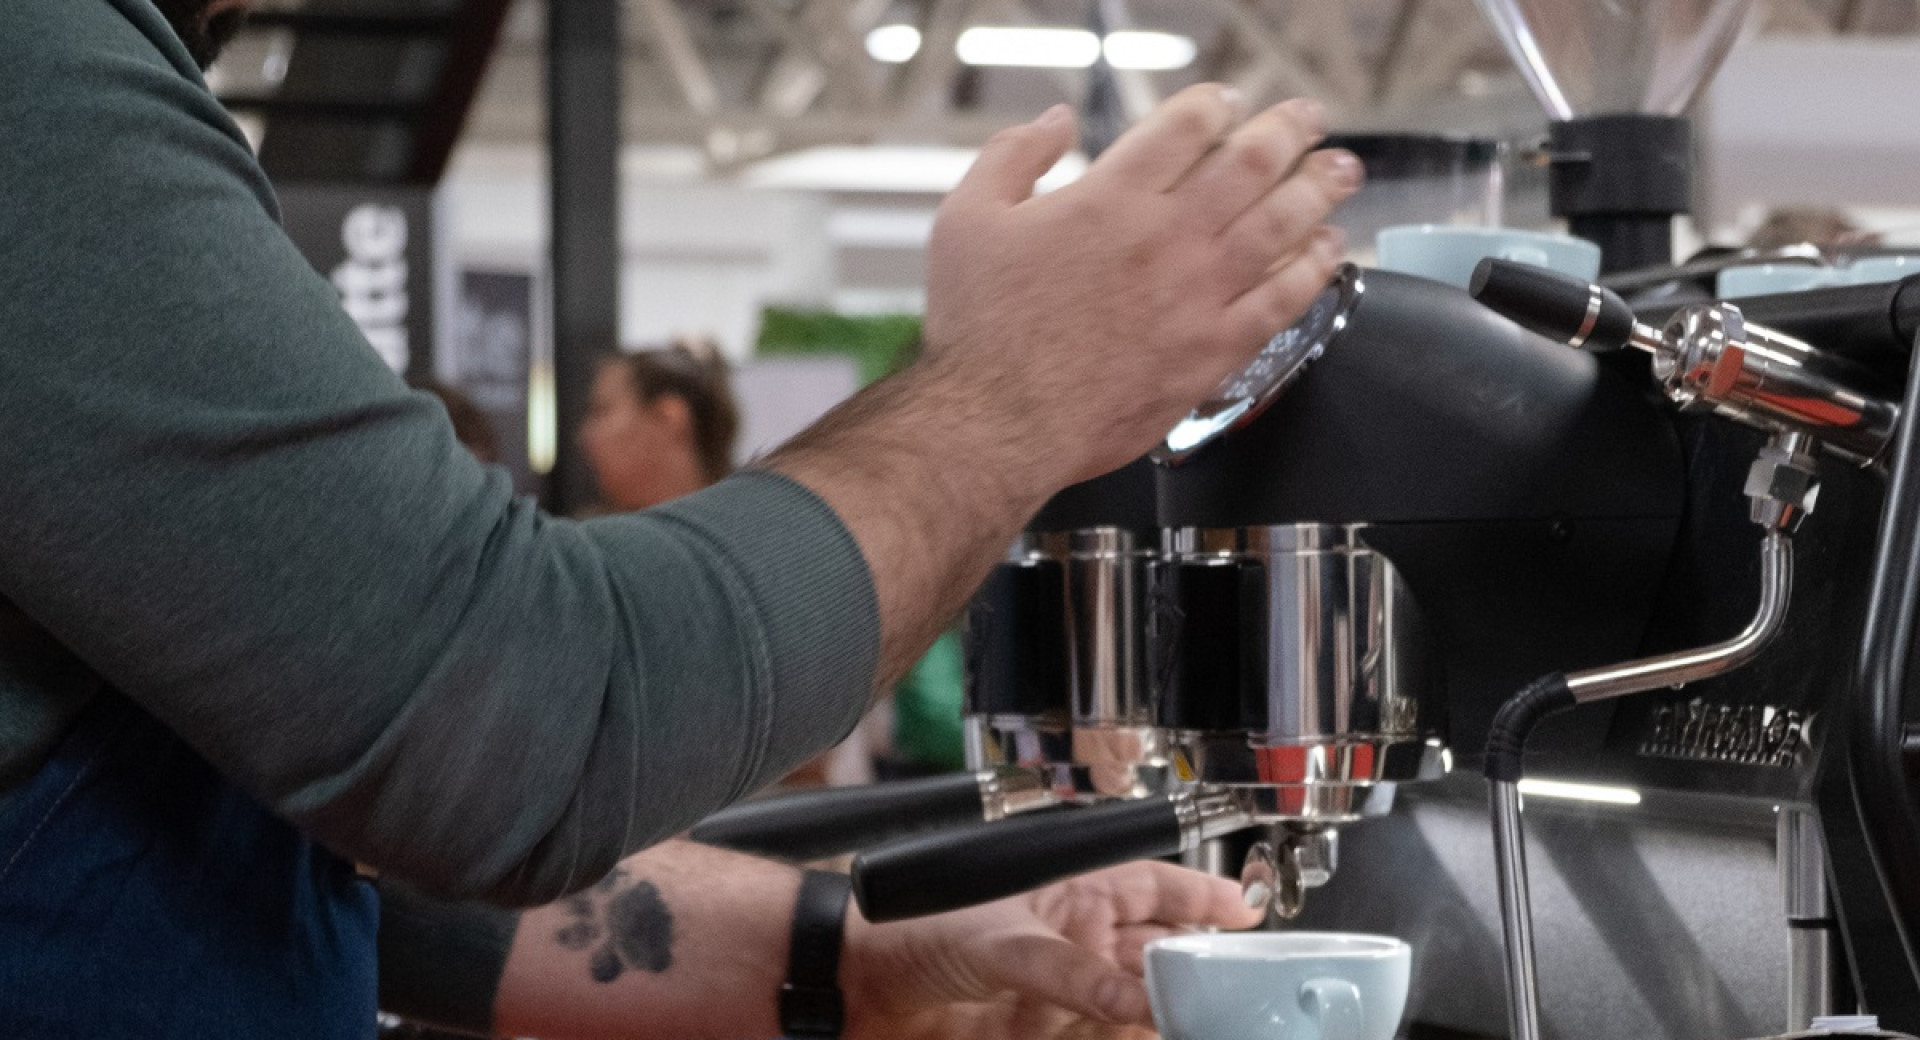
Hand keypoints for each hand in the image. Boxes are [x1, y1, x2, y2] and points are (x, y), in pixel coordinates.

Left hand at [842, 860, 1264, 1039]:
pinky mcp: (1044, 1036)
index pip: (1155, 888)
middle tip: (1237, 994)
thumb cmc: (909, 930)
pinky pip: (1105, 1039)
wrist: (853, 988)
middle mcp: (1075, 940)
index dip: (1204, 900)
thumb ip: (1071, 972)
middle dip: (1199, 973)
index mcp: (1071, 891)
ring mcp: (1062, 994)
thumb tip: (1134, 996)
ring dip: (1167, 1020)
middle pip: (1158, 956)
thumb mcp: (1000, 943)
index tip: (1248, 915)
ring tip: (1204, 1026)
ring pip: (1136, 1007)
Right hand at [922, 85, 1360, 488]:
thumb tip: (1054, 122)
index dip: (1217, 103)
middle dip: (1290, 129)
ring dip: (1320, 188)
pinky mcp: (1213, 350)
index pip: (1187, 124)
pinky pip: (1284, 299)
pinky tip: (1328, 251)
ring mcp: (1197, 294)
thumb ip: (1012, 156)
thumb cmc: (980, 332)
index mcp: (1109, 196)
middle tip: (1309, 119)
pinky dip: (1315, 268)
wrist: (998, 422)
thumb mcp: (967, 220)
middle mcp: (1165, 237)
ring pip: (1282, 223)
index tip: (1228, 103)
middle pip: (1252, 161)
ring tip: (1341, 170)